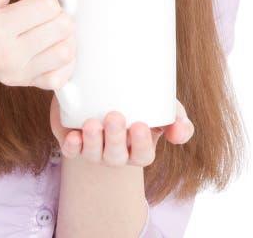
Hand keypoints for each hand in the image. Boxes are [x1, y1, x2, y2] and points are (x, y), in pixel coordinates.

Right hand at [0, 0, 77, 87]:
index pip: (49, 5)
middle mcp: (6, 56)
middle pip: (63, 27)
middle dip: (57, 12)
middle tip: (40, 10)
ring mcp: (15, 74)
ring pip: (67, 51)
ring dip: (63, 34)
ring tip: (46, 26)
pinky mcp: (23, 84)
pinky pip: (61, 77)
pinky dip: (61, 59)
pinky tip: (48, 45)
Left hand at [49, 95, 194, 166]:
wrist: (103, 97)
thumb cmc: (139, 104)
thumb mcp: (162, 108)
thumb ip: (177, 117)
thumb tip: (181, 130)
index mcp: (139, 148)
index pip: (143, 155)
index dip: (141, 144)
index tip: (140, 125)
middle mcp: (116, 154)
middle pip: (116, 155)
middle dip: (115, 138)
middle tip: (115, 116)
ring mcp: (93, 150)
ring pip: (92, 153)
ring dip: (92, 140)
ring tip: (92, 123)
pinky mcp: (73, 142)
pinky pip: (71, 151)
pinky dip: (71, 146)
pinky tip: (73, 136)